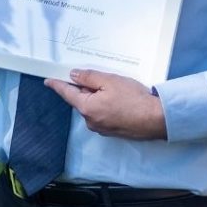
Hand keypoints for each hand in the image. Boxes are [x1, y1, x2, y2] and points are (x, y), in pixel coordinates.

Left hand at [45, 69, 166, 140]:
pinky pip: (102, 114)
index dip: (57, 85)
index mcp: (87, 108)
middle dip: (84, 88)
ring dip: (97, 97)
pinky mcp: (113, 131)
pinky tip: (118, 99)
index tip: (48, 81)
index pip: (67, 93)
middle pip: (81, 100)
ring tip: (113, 88)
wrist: (157, 119)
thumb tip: (73, 75)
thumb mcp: (109, 81)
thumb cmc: (134, 98)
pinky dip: (105, 106)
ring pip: (92, 107)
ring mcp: (102, 128)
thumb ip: (89, 77)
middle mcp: (91, 121)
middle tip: (97, 77)